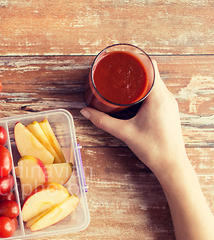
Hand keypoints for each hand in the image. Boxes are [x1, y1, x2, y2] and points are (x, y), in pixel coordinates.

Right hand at [80, 60, 187, 176]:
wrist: (171, 164)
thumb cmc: (152, 148)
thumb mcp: (124, 132)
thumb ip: (103, 121)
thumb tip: (85, 112)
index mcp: (158, 97)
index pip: (151, 68)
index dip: (136, 60)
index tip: (122, 59)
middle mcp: (166, 97)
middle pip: (152, 73)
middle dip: (134, 70)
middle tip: (117, 70)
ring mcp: (169, 104)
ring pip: (155, 84)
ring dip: (140, 81)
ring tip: (122, 81)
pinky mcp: (168, 111)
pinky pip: (157, 93)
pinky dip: (145, 90)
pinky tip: (133, 95)